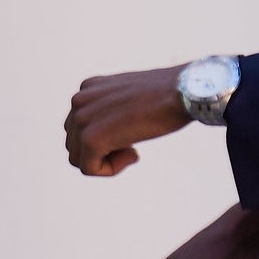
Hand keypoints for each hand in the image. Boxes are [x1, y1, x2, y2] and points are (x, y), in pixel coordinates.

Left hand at [64, 65, 187, 174]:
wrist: (182, 91)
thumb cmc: (167, 96)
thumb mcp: (130, 98)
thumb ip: (111, 110)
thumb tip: (107, 132)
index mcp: (87, 89)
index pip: (78, 128)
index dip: (104, 140)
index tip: (129, 135)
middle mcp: (79, 101)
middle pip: (75, 145)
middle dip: (102, 152)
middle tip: (132, 145)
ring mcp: (82, 119)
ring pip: (79, 159)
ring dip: (107, 161)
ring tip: (133, 149)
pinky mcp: (91, 138)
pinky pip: (90, 169)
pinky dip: (111, 169)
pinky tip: (133, 154)